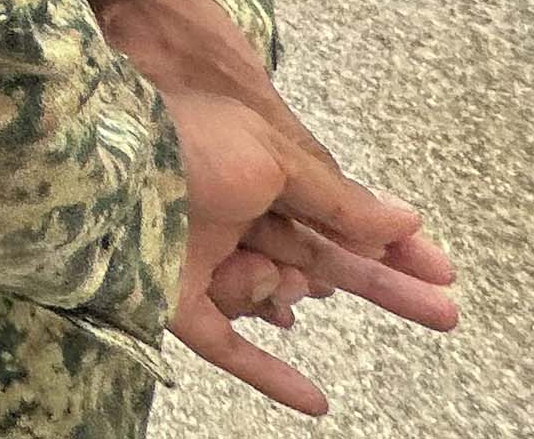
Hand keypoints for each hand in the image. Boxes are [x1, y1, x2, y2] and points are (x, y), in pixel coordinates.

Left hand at [88, 0, 457, 411]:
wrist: (90, 148)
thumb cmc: (178, 133)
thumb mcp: (269, 152)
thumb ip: (333, 194)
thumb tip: (401, 219)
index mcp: (256, 170)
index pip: (339, 214)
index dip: (391, 243)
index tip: (440, 272)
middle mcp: (230, 210)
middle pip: (319, 257)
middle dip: (383, 284)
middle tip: (443, 314)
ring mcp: (199, 251)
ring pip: (266, 291)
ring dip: (275, 288)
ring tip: (259, 266)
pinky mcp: (166, 291)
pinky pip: (222, 341)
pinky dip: (266, 370)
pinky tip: (317, 401)